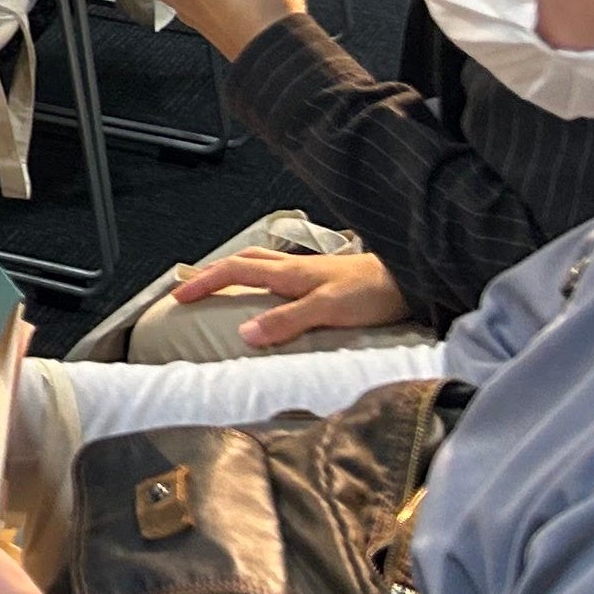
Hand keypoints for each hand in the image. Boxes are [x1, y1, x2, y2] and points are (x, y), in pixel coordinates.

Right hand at [168, 245, 410, 348]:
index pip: (234, 270)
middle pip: (244, 260)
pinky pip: (283, 275)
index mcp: (289, 273)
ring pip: (263, 264)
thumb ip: (286, 321)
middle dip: (213, 272)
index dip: (204, 281)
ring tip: (224, 285)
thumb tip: (244, 334)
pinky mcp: (328, 281)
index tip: (180, 296)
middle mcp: (295, 268)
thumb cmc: (373, 292)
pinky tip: (273, 294)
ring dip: (238, 271)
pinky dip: (265, 280)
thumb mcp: (326, 309)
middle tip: (192, 287)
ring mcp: (312, 272)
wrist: (413, 281)